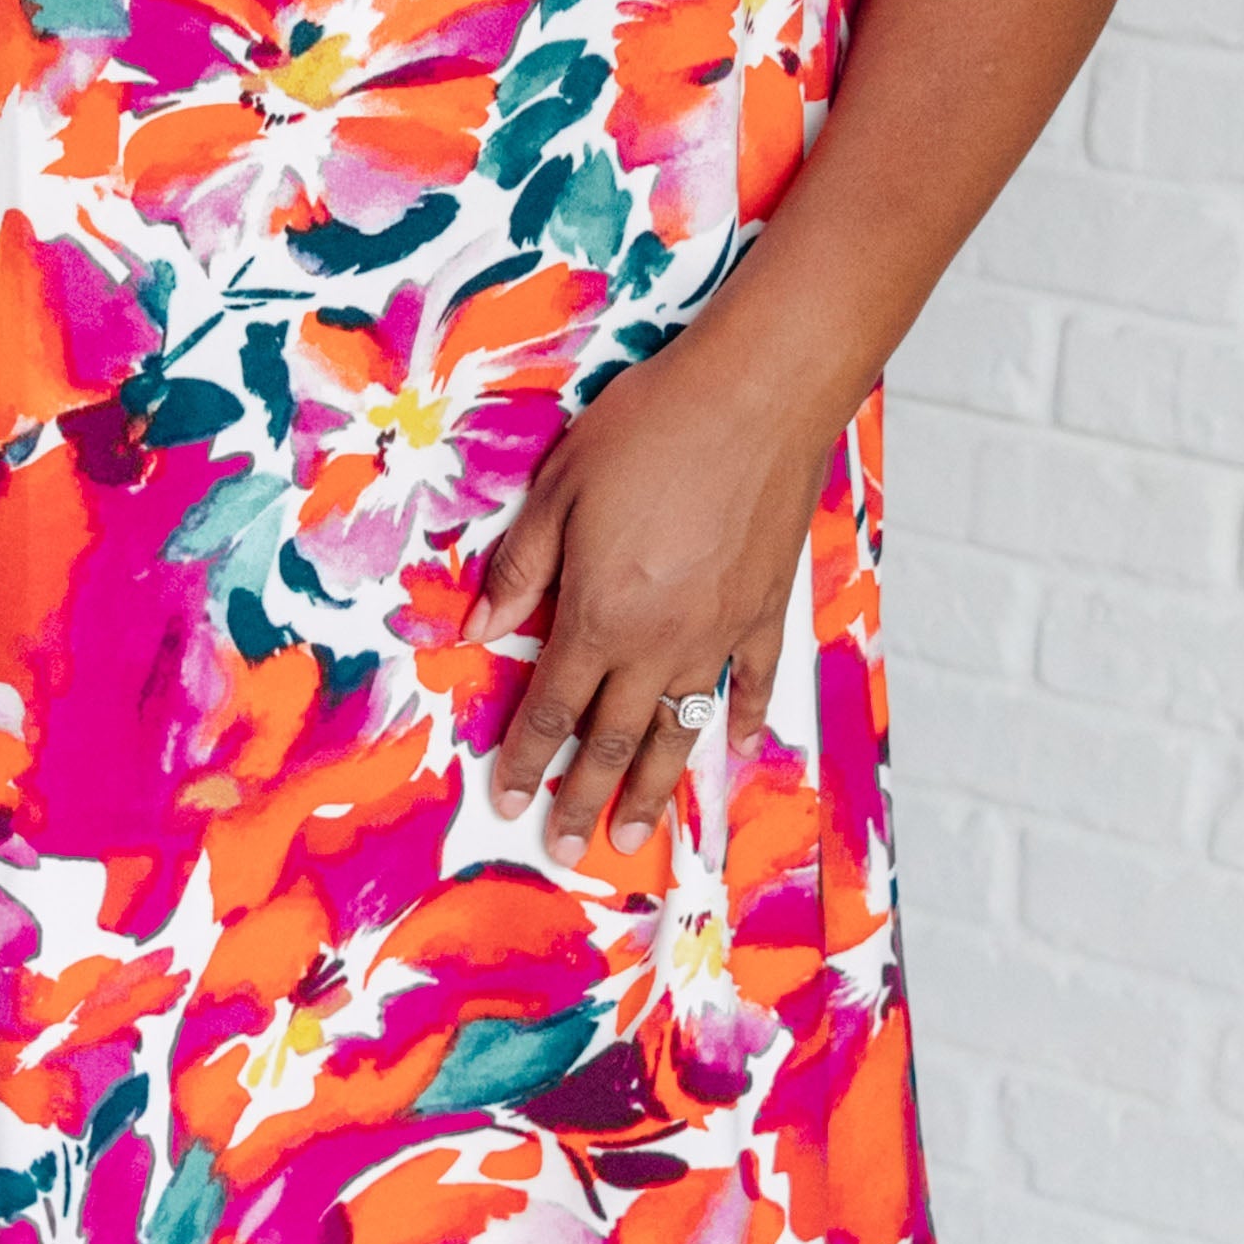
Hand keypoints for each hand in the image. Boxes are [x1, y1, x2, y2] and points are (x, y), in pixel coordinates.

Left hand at [465, 321, 840, 866]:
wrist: (757, 396)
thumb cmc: (649, 428)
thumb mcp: (557, 489)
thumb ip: (519, 568)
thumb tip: (476, 628)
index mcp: (598, 615)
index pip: (551, 710)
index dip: (525, 760)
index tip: (507, 802)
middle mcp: (659, 642)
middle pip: (613, 739)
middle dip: (584, 797)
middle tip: (568, 847)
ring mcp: (720, 634)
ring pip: (680, 731)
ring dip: (654, 787)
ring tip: (637, 832)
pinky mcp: (767, 610)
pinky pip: (753, 683)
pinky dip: (744, 721)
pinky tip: (733, 748)